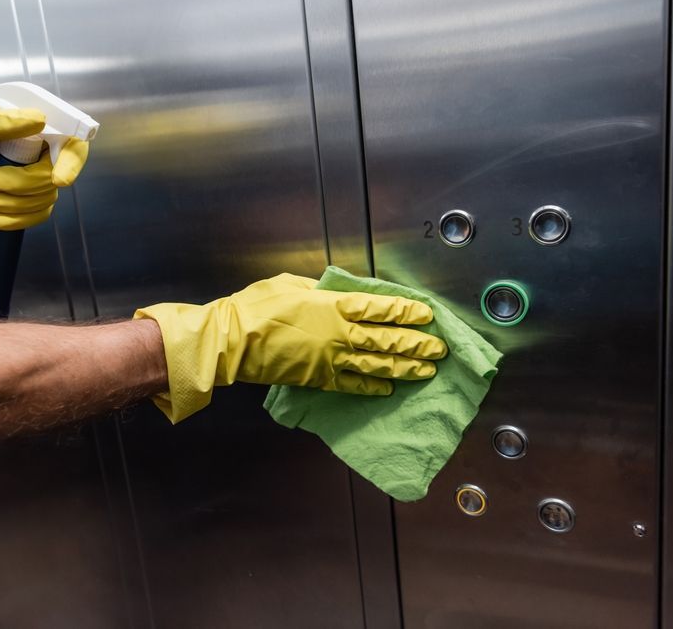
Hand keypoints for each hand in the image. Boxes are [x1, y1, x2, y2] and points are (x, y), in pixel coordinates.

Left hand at [0, 106, 88, 229]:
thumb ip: (8, 121)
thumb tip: (42, 119)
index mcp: (42, 131)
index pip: (74, 147)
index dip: (71, 164)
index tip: (57, 180)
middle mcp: (47, 155)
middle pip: (52, 179)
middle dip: (19, 185)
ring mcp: (41, 179)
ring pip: (44, 200)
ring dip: (11, 203)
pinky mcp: (32, 200)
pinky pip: (38, 216)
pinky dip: (16, 220)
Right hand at [135, 273, 447, 422]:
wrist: (233, 341)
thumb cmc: (257, 306)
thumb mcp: (291, 285)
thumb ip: (319, 289)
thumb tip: (335, 291)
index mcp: (334, 305)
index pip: (380, 308)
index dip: (406, 311)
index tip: (427, 314)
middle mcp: (339, 333)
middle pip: (387, 340)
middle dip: (417, 344)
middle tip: (439, 348)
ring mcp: (331, 359)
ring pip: (377, 365)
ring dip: (405, 368)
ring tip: (426, 371)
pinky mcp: (319, 379)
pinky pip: (352, 385)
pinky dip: (372, 387)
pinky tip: (389, 389)